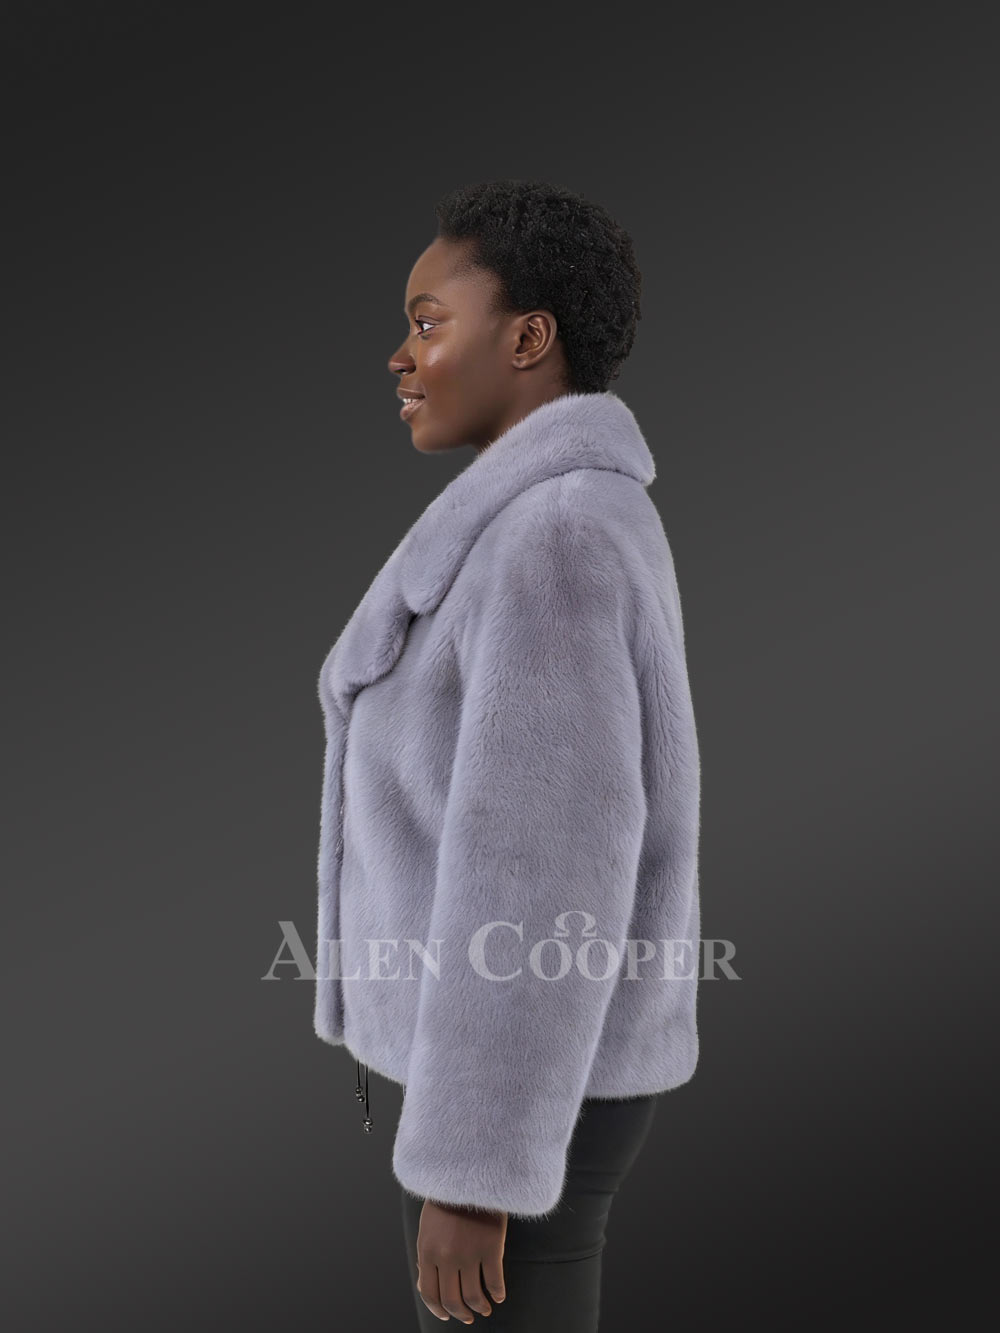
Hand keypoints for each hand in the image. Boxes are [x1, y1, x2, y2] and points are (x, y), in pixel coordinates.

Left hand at [414, 1197, 506, 1322]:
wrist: (468, 1173)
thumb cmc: (447, 1199)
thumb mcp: (428, 1227)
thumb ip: (426, 1255)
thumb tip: (425, 1280)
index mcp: (427, 1252)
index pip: (430, 1293)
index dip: (438, 1309)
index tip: (446, 1315)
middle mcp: (447, 1257)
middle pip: (452, 1301)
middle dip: (460, 1314)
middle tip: (468, 1317)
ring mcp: (469, 1254)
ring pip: (474, 1296)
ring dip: (480, 1307)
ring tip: (485, 1308)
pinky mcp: (491, 1247)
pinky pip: (495, 1282)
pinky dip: (498, 1294)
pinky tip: (499, 1295)